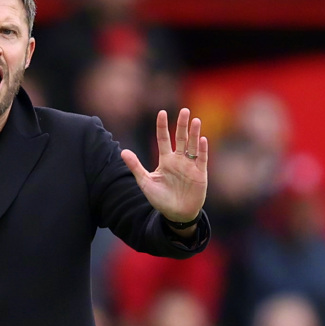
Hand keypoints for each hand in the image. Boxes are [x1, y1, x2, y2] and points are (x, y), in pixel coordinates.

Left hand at [122, 108, 208, 224]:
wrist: (176, 214)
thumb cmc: (160, 199)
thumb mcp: (146, 182)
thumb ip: (136, 167)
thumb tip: (123, 152)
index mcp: (165, 160)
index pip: (163, 139)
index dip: (162, 126)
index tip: (162, 112)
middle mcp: (178, 160)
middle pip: (181, 138)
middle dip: (182, 124)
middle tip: (184, 110)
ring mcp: (190, 165)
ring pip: (192, 145)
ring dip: (194, 133)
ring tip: (195, 120)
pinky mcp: (200, 173)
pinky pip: (202, 159)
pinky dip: (202, 149)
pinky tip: (201, 139)